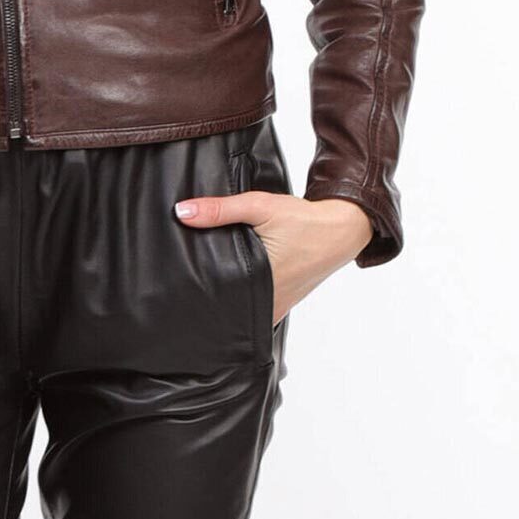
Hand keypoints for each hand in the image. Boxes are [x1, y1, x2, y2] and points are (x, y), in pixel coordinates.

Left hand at [172, 192, 373, 325]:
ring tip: (200, 290)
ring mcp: (277, 307)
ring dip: (226, 300)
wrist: (341, 230)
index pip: (217, 300)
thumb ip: (221, 210)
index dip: (196, 297)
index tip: (177, 292)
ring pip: (241, 311)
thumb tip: (182, 212)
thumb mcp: (260, 207)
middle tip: (183, 289)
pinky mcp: (283, 303)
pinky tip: (229, 286)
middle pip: (227, 308)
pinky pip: (256, 308)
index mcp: (259, 284)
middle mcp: (268, 302)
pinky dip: (243, 299)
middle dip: (207, 299)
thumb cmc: (303, 220)